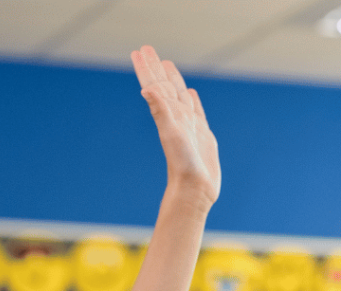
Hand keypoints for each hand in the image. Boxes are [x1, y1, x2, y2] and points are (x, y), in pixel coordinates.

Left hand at [131, 45, 219, 206]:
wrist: (194, 190)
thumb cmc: (182, 165)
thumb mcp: (171, 133)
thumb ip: (160, 110)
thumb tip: (146, 89)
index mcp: (167, 115)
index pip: (155, 85)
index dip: (147, 68)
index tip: (138, 51)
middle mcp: (176, 118)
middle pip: (164, 86)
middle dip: (156, 68)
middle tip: (147, 49)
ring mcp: (189, 127)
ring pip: (179, 97)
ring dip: (172, 80)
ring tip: (166, 65)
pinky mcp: (202, 136)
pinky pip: (195, 112)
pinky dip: (191, 101)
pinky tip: (189, 94)